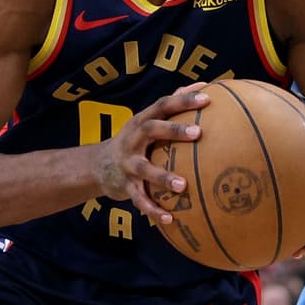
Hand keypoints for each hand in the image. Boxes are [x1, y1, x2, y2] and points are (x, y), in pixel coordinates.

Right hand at [99, 87, 207, 225]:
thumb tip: (203, 85)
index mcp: (141, 121)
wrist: (97, 167)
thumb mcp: (146, 121)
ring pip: (144, 169)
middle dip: (172, 130)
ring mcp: (127, 163)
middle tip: (197, 134)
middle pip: (151, 129)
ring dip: (162, 176)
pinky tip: (170, 219)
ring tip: (182, 186)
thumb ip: (171, 105)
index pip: (162, 105)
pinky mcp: (125, 186)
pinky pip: (139, 199)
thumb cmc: (134, 141)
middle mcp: (132, 139)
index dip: (183, 100)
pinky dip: (153, 210)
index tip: (206, 98)